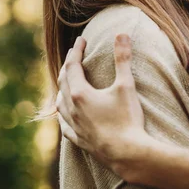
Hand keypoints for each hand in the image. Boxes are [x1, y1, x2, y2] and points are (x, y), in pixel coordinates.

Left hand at [56, 34, 150, 178]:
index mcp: (80, 93)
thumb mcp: (126, 85)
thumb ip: (123, 59)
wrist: (128, 154)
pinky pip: (64, 124)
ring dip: (63, 88)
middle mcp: (72, 109)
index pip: (73, 66)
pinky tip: (66, 115)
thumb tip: (121, 34)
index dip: (76, 51)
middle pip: (63, 82)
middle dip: (68, 66)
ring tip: (68, 82)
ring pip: (60, 103)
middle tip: (74, 55)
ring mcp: (74, 126)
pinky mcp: (79, 140)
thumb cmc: (127, 119)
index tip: (81, 40)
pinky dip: (64, 114)